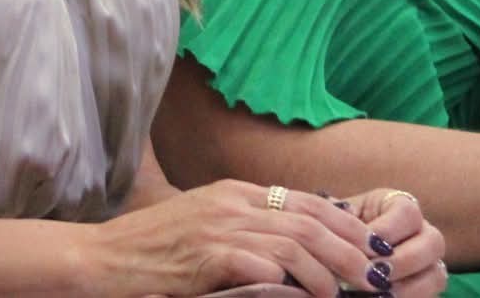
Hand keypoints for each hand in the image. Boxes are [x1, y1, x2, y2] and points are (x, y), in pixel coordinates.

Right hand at [94, 178, 395, 295]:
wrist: (101, 260)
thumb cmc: (152, 250)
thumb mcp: (205, 225)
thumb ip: (245, 226)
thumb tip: (294, 247)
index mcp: (234, 191)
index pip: (306, 201)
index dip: (345, 225)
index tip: (372, 249)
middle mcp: (232, 202)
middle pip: (310, 219)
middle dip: (351, 249)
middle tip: (378, 276)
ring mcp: (219, 226)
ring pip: (294, 240)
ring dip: (329, 269)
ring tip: (348, 292)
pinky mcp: (206, 255)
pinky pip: (262, 264)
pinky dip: (292, 281)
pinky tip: (308, 297)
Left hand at [340, 188, 447, 295]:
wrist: (338, 258)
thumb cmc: (337, 235)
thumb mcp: (337, 220)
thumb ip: (340, 218)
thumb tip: (341, 213)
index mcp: (400, 207)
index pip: (408, 212)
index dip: (387, 231)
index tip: (362, 246)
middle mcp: (421, 233)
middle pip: (433, 242)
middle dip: (403, 261)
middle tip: (374, 274)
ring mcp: (428, 264)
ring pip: (436, 275)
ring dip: (408, 288)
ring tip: (378, 294)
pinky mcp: (424, 288)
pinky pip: (427, 297)